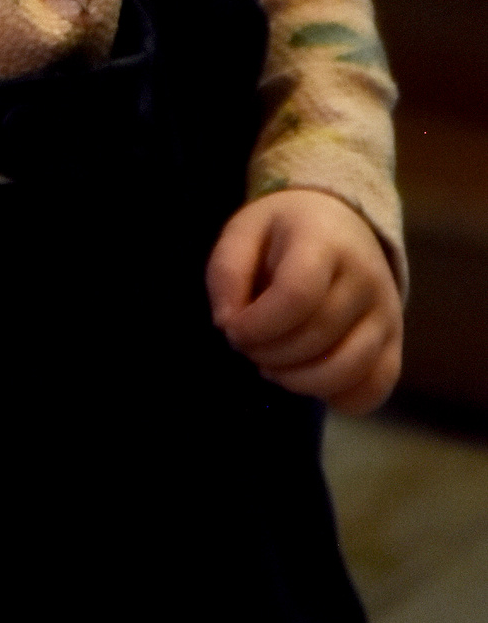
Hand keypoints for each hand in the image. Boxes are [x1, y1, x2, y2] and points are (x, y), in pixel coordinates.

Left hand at [206, 188, 401, 413]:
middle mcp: (366, 278)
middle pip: (318, 336)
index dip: (258, 325)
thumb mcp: (244, 232)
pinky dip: (337, 398)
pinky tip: (309, 379)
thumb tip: (228, 324)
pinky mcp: (396, 344)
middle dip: (271, 354)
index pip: (297, 295)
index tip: (232, 330)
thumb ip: (226, 273)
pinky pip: (374, 389)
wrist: (340, 224)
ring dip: (299, 382)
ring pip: (348, 370)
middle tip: (248, 347)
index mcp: (324, 240)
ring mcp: (388, 314)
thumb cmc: (283, 231)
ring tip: (273, 366)